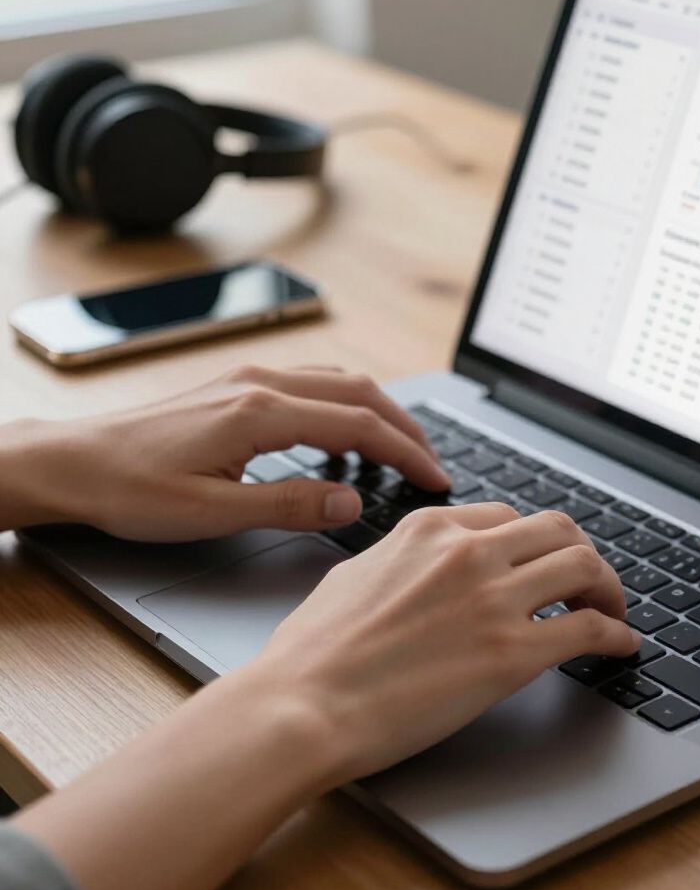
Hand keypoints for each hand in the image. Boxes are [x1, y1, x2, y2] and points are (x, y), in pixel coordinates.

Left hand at [0, 365, 448, 539]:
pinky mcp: (238, 384)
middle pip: (361, 392)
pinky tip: (342, 438)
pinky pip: (312, 383)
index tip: (435, 479)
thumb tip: (352, 500)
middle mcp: (262, 383)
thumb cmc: (131, 490)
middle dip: (405, 427)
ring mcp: (249, 377)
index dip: (406, 454)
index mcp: (261, 412)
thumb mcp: (212, 512)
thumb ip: (290, 504)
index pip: (360, 426)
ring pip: (339, 381)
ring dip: (378, 411)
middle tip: (432, 464)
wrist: (73, 462)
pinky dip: (344, 405)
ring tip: (400, 451)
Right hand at [256, 501, 641, 785]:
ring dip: (608, 588)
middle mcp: (468, 552)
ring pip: (584, 566)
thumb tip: (422, 564)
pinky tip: (621, 646)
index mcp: (430, 530)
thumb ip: (402, 559)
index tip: (540, 563)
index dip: (531, 543)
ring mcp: (493, 600)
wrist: (302, 707)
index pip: (506, 517)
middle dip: (580, 553)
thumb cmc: (312, 653)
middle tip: (588, 582)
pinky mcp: (511, 654)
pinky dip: (616, 634)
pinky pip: (589, 630)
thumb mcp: (355, 575)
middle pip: (557, 529)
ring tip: (612, 611)